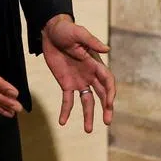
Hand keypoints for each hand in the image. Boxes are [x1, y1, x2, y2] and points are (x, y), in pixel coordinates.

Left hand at [41, 14, 115, 132]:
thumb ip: (91, 42)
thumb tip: (107, 49)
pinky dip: (66, 111)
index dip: (110, 92)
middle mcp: (90, 75)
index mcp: (95, 64)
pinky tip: (63, 122)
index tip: (109, 103)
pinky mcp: (66, 83)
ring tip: (88, 130)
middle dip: (106, 108)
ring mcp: (78, 80)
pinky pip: (67, 100)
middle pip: (101, 94)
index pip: (107, 81)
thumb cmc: (66, 30)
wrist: (50, 31)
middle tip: (108, 122)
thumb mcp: (78, 33)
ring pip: (87, 101)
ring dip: (88, 115)